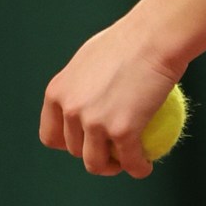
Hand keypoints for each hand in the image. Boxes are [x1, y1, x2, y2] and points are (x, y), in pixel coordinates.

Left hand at [39, 18, 181, 179]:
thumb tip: (85, 98)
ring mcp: (94, 122)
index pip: (50, 134)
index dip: (65, 144)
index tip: (84, 143)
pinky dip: (138, 168)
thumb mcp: (90, 59)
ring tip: (125, 162)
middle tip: (113, 150)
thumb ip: (82, 83)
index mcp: (58, 92)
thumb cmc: (130, 39)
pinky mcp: (122, 131)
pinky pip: (129, 161)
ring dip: (110, 168)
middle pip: (75, 150)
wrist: (154, 37)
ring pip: (96, 164)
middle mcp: (70, 110)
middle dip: (93, 154)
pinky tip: (146, 166)